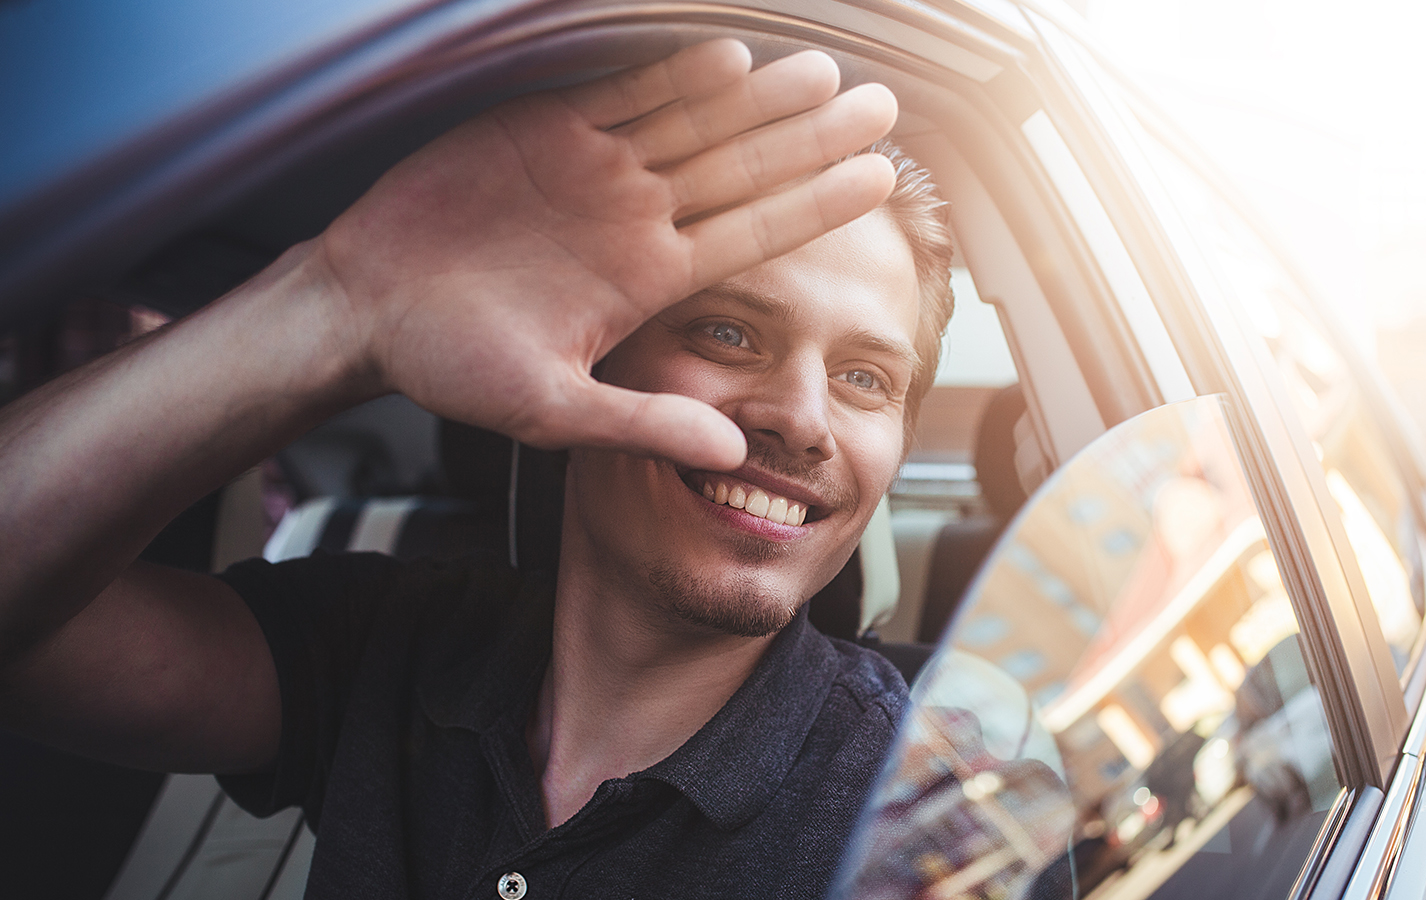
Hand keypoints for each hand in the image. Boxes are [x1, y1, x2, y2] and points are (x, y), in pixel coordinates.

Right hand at [313, 40, 897, 469]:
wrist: (367, 307)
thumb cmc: (452, 363)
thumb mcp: (553, 409)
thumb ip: (643, 422)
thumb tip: (727, 454)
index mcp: (649, 279)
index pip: (752, 235)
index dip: (815, 207)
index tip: (879, 183)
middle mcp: (636, 218)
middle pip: (741, 169)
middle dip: (811, 140)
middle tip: (882, 109)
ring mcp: (596, 172)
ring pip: (694, 124)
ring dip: (757, 100)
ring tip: (823, 74)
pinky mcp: (545, 132)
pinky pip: (621, 97)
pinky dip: (669, 79)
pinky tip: (727, 60)